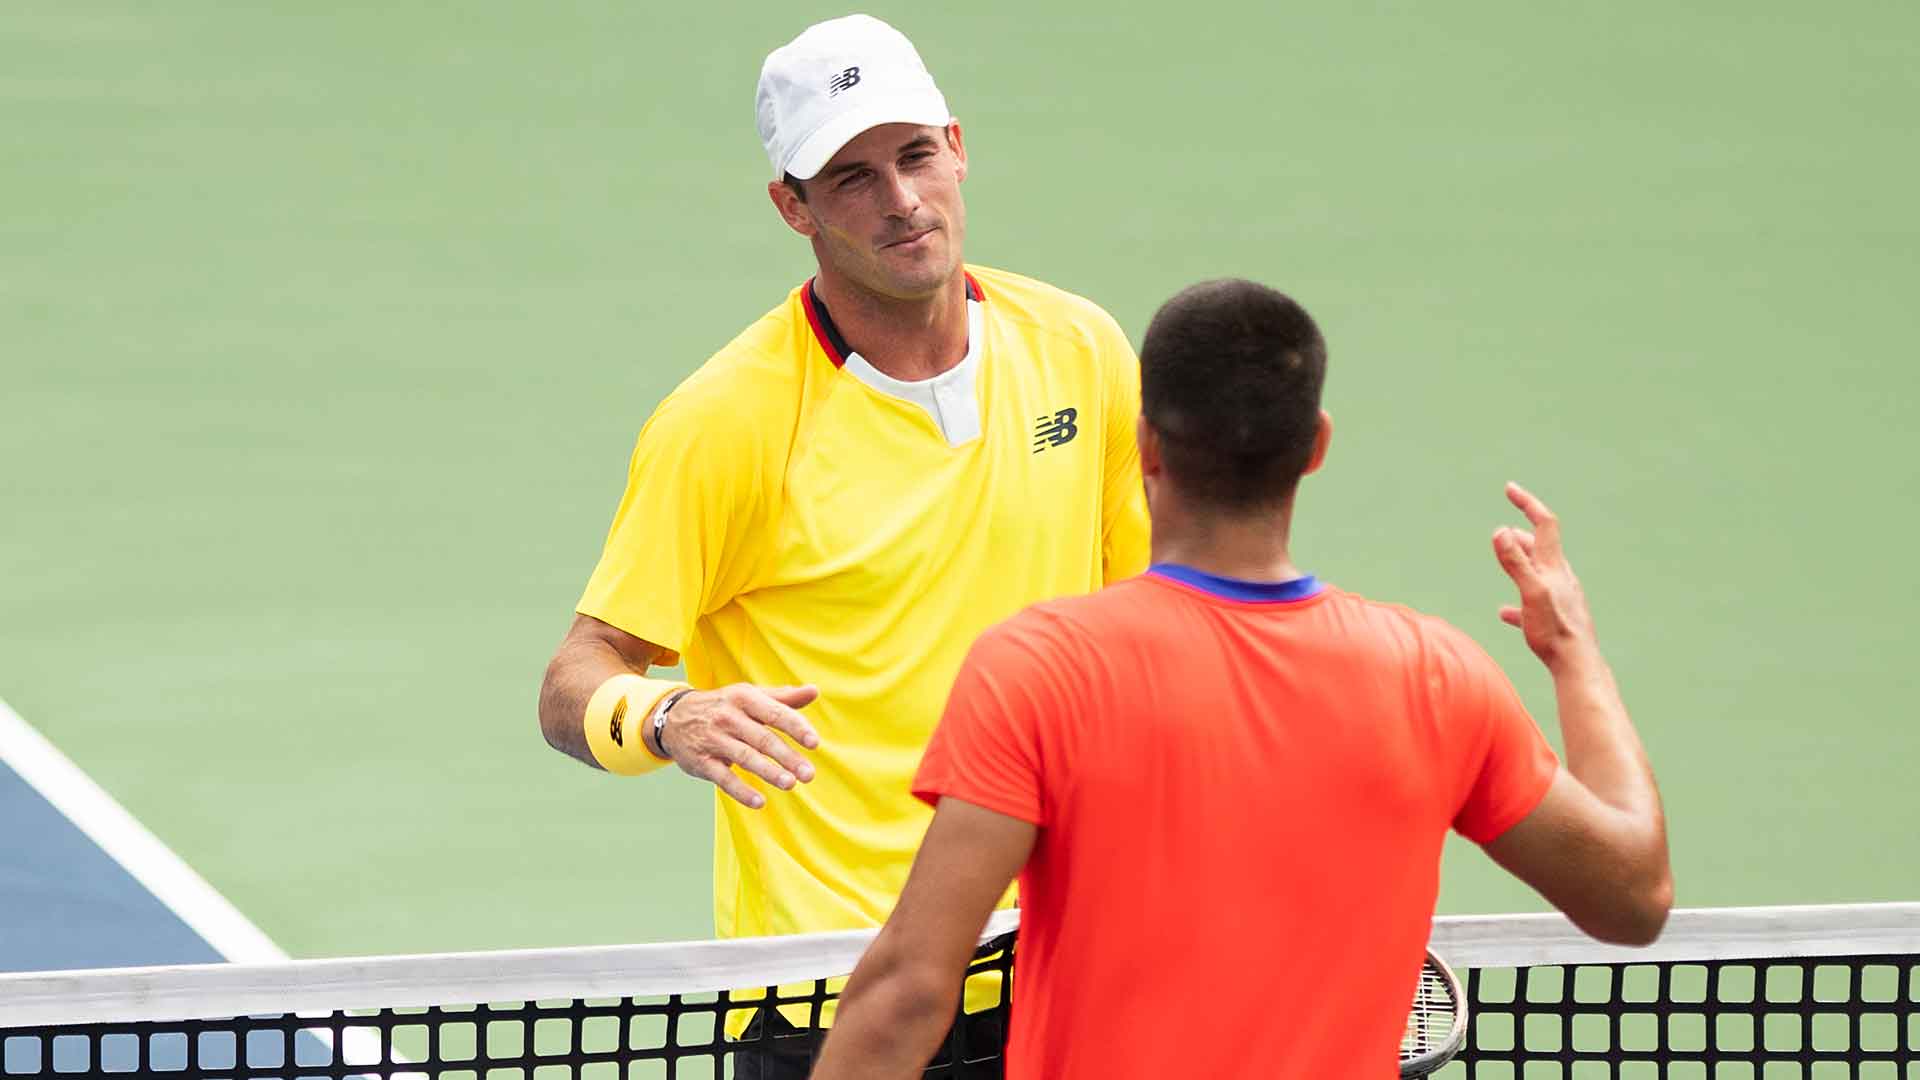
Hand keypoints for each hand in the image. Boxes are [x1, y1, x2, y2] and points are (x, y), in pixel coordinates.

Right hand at [658, 683, 820, 808]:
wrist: (673, 717)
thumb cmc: (724, 707)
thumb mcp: (749, 696)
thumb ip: (782, 698)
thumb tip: (814, 691)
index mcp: (744, 698)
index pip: (775, 713)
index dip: (796, 728)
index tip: (814, 743)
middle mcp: (728, 717)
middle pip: (763, 738)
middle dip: (787, 757)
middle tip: (809, 774)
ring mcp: (713, 739)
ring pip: (744, 757)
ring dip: (768, 772)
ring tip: (790, 784)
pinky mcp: (701, 761)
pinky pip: (723, 778)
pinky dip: (741, 791)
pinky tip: (759, 802)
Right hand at [1492, 483, 1599, 671]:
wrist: (1578, 665)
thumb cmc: (1555, 631)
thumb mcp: (1532, 592)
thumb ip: (1516, 562)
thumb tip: (1500, 530)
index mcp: (1554, 567)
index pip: (1544, 524)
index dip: (1527, 503)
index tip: (1510, 489)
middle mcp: (1560, 578)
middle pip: (1541, 546)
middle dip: (1520, 534)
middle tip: (1502, 531)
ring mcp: (1560, 598)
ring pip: (1539, 572)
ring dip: (1521, 561)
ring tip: (1506, 557)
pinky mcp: (1555, 619)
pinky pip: (1533, 604)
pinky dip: (1518, 602)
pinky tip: (1505, 613)